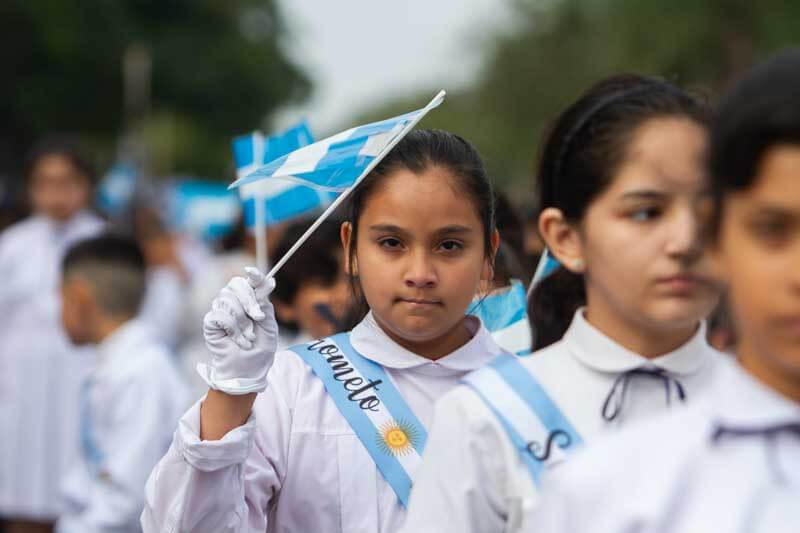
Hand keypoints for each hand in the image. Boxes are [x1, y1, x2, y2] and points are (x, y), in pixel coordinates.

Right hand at [197, 267, 278, 394]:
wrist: (249, 370)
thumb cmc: (260, 348)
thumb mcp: (269, 324)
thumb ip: (265, 303)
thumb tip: (269, 280)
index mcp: (248, 299)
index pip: (248, 280)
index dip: (252, 275)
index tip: (254, 274)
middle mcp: (232, 301)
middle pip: (235, 284)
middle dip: (249, 300)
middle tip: (259, 318)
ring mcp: (220, 310)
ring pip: (228, 300)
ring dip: (243, 321)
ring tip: (249, 337)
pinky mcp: (211, 322)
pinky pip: (220, 315)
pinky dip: (233, 329)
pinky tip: (238, 340)